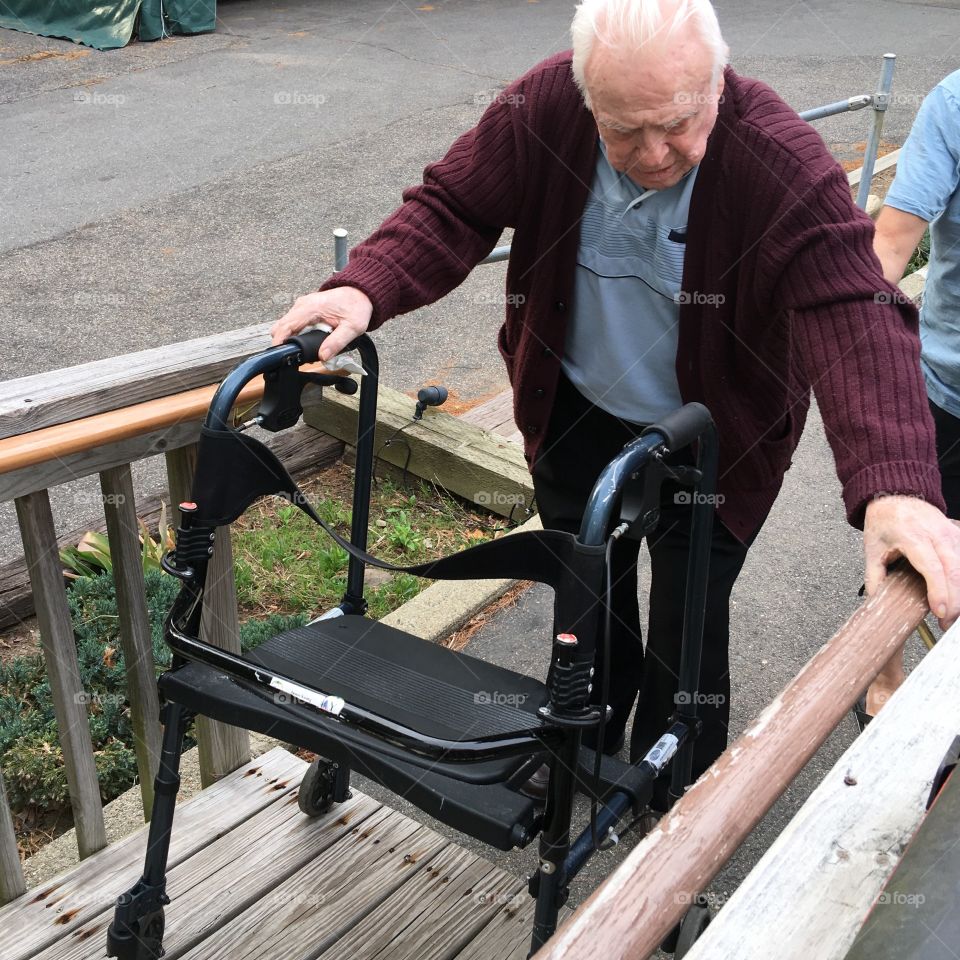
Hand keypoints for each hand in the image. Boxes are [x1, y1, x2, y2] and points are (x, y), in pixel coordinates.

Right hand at [270, 287, 372, 360]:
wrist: (360, 293)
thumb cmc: (356, 306)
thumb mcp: (352, 327)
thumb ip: (337, 342)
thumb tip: (323, 356)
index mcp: (310, 308)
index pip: (286, 326)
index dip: (279, 341)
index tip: (280, 355)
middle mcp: (302, 305)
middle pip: (281, 327)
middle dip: (285, 342)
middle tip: (296, 356)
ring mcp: (302, 306)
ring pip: (286, 325)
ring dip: (291, 338)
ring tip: (304, 349)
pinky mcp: (305, 310)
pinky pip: (293, 323)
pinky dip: (296, 334)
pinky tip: (307, 340)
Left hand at [863, 495, 959, 628]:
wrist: (895, 496)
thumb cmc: (884, 521)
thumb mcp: (871, 548)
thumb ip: (874, 576)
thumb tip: (875, 601)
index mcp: (912, 536)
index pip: (932, 567)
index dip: (938, 591)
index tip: (939, 610)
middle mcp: (936, 533)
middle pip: (954, 570)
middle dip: (954, 600)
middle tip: (946, 621)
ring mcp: (951, 533)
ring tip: (952, 613)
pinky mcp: (958, 535)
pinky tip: (956, 595)